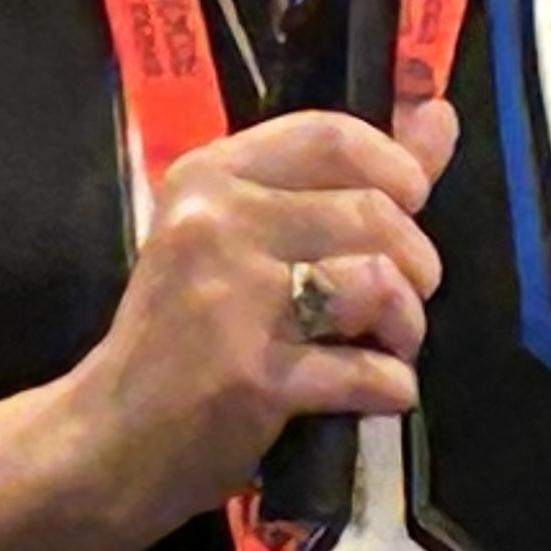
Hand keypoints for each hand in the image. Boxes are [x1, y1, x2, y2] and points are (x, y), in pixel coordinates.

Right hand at [2, 99, 460, 550]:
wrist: (112, 436)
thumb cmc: (180, 335)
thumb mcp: (240, 238)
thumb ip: (342, 178)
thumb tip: (439, 113)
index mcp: (209, 177)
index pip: (332, 135)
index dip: (397, 168)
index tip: (407, 206)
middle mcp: (215, 222)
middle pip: (373, 211)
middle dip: (416, 263)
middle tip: (397, 301)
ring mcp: (232, 298)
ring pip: (378, 281)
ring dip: (408, 325)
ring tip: (388, 346)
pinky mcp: (254, 375)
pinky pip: (367, 369)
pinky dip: (390, 388)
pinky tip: (371, 392)